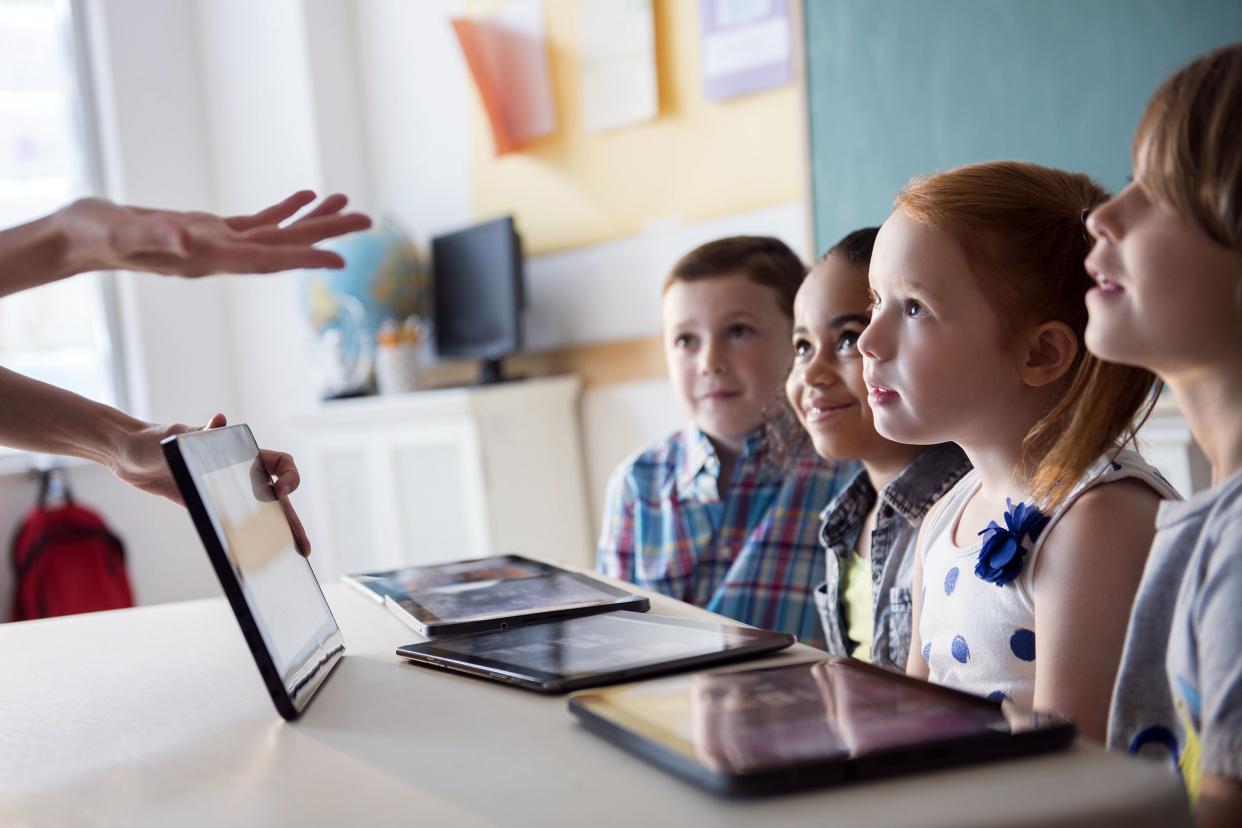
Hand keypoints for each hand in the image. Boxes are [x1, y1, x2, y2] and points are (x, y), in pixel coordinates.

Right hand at [55, 191, 370, 277]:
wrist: (77, 239)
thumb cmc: (95, 237)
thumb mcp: (123, 235)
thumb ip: (156, 240)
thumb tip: (189, 243)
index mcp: (208, 261)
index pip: (265, 261)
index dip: (303, 259)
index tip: (341, 260)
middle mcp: (221, 257)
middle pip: (284, 247)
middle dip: (326, 233)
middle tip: (367, 220)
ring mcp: (218, 245)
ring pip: (277, 234)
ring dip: (313, 220)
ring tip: (347, 202)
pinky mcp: (210, 232)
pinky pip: (257, 222)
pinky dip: (283, 211)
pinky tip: (305, 198)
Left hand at [111, 413, 311, 556]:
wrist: (126, 455)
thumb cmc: (152, 440)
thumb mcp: (178, 438)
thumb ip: (201, 434)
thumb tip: (219, 420)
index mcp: (239, 453)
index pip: (279, 462)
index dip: (289, 475)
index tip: (282, 490)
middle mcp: (237, 472)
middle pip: (275, 497)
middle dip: (291, 521)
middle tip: (301, 547)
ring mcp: (223, 489)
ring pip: (258, 513)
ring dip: (273, 533)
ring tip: (287, 556)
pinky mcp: (207, 504)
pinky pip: (233, 522)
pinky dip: (245, 538)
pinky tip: (252, 554)